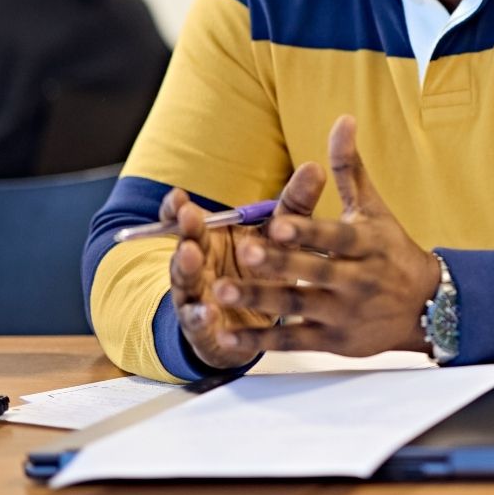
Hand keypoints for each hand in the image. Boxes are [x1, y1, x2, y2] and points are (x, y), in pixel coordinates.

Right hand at [168, 181, 301, 370]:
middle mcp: (196, 263)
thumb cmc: (261, 269)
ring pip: (186, 279)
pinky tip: (210, 312)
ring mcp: (195, 294)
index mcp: (209, 237)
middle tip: (189, 215)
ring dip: (187, 267)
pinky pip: (198, 320)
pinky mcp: (202, 326)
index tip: (179, 194)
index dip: (177, 207)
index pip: (183, 217)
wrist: (251, 324)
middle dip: (186, 229)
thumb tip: (315, 168)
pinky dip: (202, 316)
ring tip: (192, 254)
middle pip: (185, 242)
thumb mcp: (278, 237)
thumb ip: (293, 205)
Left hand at [203, 115, 442, 358]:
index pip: (334, 237)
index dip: (307, 232)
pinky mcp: (334, 342)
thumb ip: (350, 168)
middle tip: (242, 254)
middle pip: (313, 272)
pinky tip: (226, 335)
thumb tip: (342, 119)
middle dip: (277, 264)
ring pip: (297, 306)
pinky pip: (292, 341)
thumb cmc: (390, 250)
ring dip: (258, 300)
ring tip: (219, 291)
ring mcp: (345, 314)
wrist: (425, 306)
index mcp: (366, 244)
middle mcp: (357, 280)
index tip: (278, 224)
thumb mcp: (373, 209)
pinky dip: (259, 341)